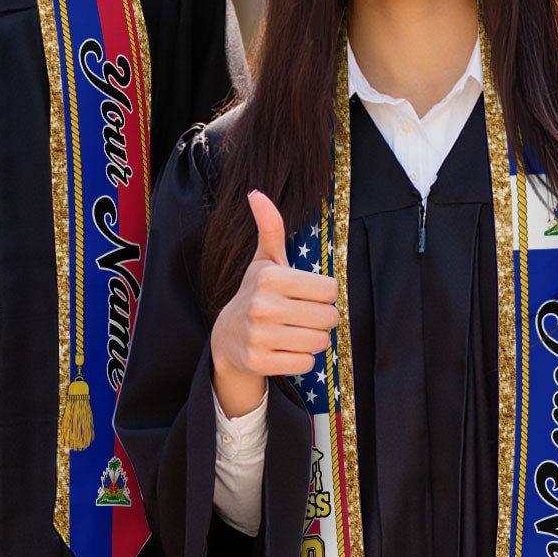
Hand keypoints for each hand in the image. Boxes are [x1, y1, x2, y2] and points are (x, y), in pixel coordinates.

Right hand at [209, 190, 337, 418]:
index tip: (306, 295)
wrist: (227, 337)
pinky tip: (285, 350)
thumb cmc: (256, 293)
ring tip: (295, 333)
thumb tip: (256, 193)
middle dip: (322, 318)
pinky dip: (301, 359)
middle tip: (303, 317)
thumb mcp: (264, 261)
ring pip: (320, 342)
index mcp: (269, 276)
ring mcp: (259, 335)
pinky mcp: (259, 362)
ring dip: (314, 340)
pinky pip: (305, 363)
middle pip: (328, 317)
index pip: (330, 289)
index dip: (323, 294)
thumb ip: (270, 228)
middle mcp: (262, 305)